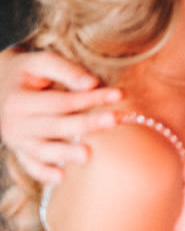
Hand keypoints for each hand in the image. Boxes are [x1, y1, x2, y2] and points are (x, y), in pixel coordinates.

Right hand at [0, 49, 121, 182]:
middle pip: (54, 126)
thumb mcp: (41, 61)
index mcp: (18, 100)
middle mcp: (13, 124)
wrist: (0, 86)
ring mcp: (15, 141)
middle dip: (86, 124)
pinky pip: (31, 166)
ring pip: (42, 151)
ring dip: (65, 154)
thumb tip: (92, 83)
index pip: (60, 101)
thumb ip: (66, 70)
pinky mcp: (19, 151)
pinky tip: (62, 177)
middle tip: (114, 121)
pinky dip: (44, 173)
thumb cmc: (28, 71)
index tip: (119, 94)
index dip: (89, 98)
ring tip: (89, 156)